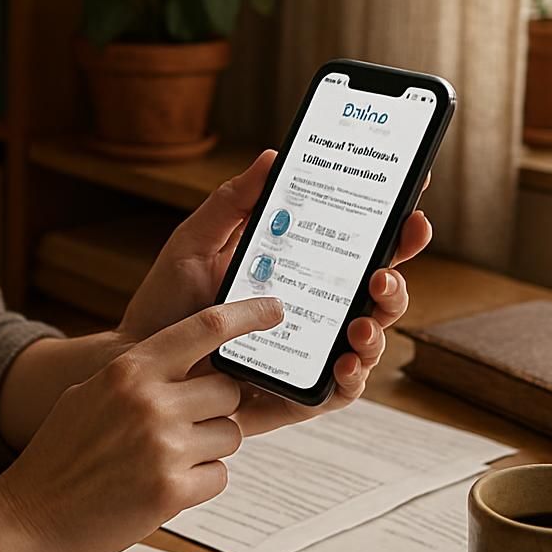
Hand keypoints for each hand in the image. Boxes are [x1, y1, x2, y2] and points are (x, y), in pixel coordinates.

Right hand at [0, 297, 287, 551]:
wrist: (27, 515)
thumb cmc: (59, 454)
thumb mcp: (90, 394)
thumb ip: (139, 377)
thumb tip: (190, 367)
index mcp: (129, 370)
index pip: (205, 328)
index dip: (247, 315)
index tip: (274, 310)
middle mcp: (150, 401)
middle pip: (228, 391)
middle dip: (216, 409)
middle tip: (183, 426)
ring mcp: (163, 447)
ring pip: (229, 436)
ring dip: (207, 449)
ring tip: (162, 460)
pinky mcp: (171, 492)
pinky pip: (218, 477)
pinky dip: (198, 483)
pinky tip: (159, 487)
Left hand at [114, 149, 431, 435]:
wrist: (140, 362)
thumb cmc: (167, 303)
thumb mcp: (194, 243)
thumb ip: (232, 203)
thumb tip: (272, 157)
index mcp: (296, 268)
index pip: (356, 246)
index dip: (392, 229)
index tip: (411, 209)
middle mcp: (312, 309)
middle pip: (375, 293)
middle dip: (395, 281)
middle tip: (383, 274)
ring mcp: (310, 352)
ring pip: (368, 341)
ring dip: (378, 330)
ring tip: (361, 325)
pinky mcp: (298, 394)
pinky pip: (341, 391)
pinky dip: (353, 379)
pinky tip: (345, 365)